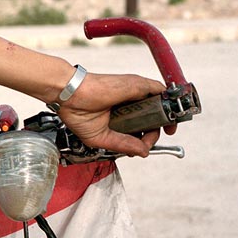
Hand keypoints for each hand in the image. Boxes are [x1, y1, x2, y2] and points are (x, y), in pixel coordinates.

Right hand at [56, 72, 173, 156]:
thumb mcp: (102, 137)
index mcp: (119, 114)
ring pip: (159, 105)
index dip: (147, 137)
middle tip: (151, 138)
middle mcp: (127, 103)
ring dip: (164, 118)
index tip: (144, 145)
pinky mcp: (137, 85)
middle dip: (157, 130)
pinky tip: (167, 115)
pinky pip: (160, 91)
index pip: (140, 126)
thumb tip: (144, 152)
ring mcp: (133, 93)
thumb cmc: (77, 113)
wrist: (69, 96)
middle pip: (153, 116)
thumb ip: (124, 144)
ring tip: (162, 129)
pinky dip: (168, 101)